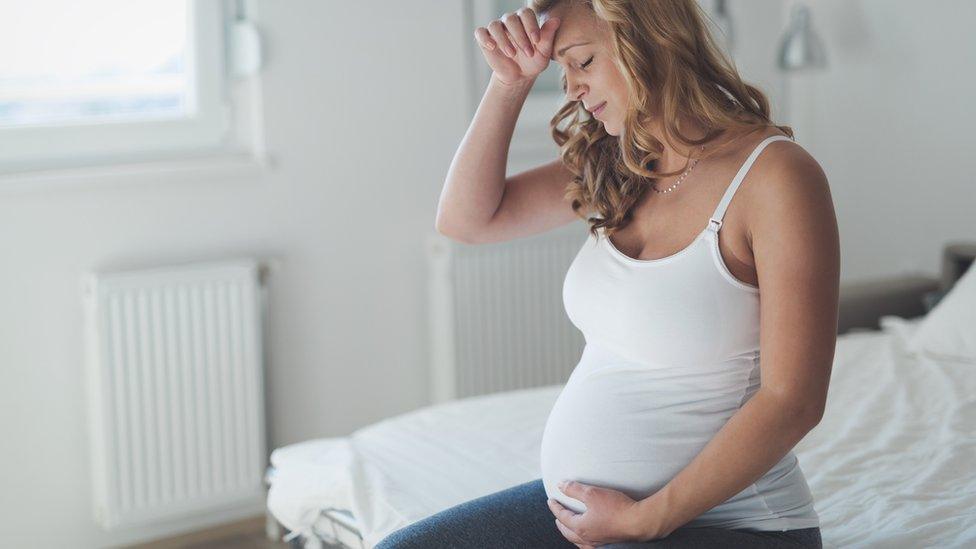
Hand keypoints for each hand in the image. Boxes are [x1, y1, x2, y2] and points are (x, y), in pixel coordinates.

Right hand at [473, 8, 560, 85]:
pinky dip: (485, 38)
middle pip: (511, 18)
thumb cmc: (533, 61)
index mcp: (525, 20)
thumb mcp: (543, 52)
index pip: (526, 13)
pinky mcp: (485, 39)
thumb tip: (556, 20)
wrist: (519, 76)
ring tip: (511, 54)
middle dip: (520, 36)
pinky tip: (492, 47)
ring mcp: (496, 30)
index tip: (536, 41)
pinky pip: (480, 32)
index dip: (531, 26)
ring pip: (495, 25)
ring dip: (503, 40)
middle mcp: (510, 21)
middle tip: (527, 53)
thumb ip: (548, 36)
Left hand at [547, 480, 664, 547]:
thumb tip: (560, 485)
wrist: (639, 522)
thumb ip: (574, 489)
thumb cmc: (616, 508)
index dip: (555, 507)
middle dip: (560, 523)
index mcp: (580, 527)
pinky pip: (590, 546)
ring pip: (578, 541)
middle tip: (557, 516)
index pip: (562, 517)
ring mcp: (598, 543)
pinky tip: (588, 537)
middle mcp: (587, 538)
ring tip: (570, 527)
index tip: (551, 500)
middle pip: (568, 532)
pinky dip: (583, 541)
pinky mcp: (609, 543)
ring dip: (571, 533)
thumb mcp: (592, 493)